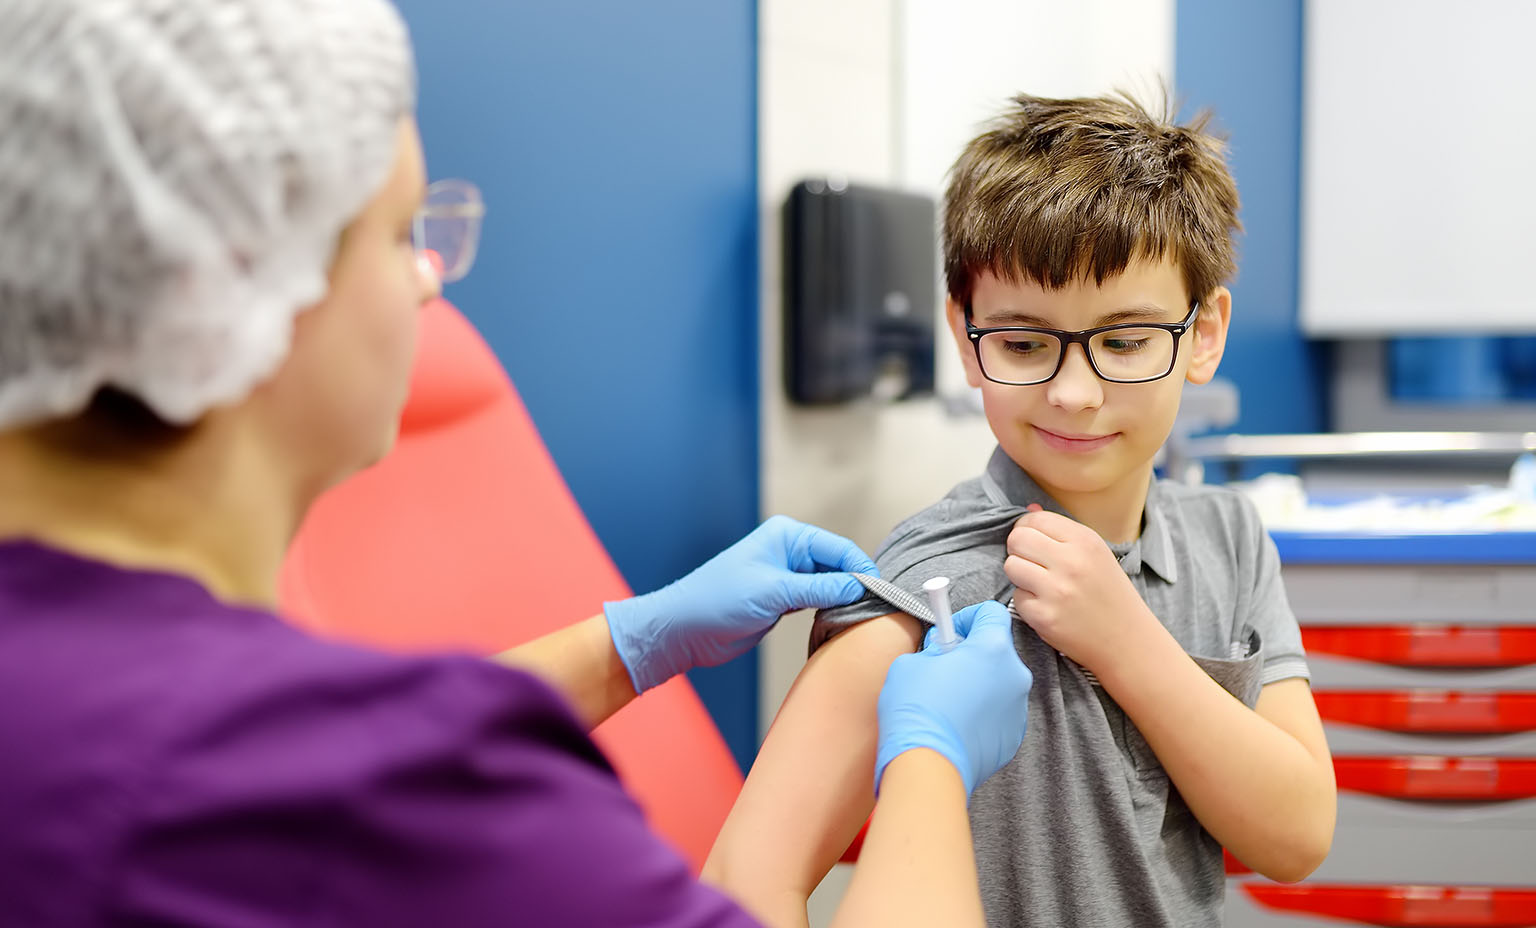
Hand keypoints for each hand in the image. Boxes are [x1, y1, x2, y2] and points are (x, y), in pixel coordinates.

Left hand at [605, 515, 876, 691]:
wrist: (686, 629)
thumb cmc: (719, 600)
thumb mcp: (774, 592)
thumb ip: (819, 589)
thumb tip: (859, 587)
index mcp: (787, 535)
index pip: (838, 548)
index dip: (861, 568)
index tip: (881, 591)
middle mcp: (790, 551)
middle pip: (838, 565)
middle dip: (856, 584)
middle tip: (877, 608)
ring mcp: (788, 576)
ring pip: (831, 584)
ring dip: (844, 599)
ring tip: (863, 616)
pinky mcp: (784, 599)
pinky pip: (818, 600)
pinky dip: (831, 609)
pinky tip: (842, 621)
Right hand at [875, 601, 1032, 795]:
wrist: (928, 767)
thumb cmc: (917, 711)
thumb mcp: (911, 662)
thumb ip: (934, 650)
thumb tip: (941, 656)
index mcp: (992, 649)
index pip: (991, 613)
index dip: (966, 618)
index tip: (948, 633)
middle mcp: (1014, 676)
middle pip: (996, 650)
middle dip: (970, 654)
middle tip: (941, 668)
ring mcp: (1017, 709)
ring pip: (998, 683)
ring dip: (977, 684)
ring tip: (946, 702)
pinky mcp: (1013, 737)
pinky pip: (998, 713)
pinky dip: (981, 713)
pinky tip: (955, 724)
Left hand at [1004, 506, 1159, 671]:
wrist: (1127, 640)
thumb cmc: (1109, 594)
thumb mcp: (1096, 554)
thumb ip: (1061, 531)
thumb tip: (1028, 510)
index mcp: (1085, 541)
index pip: (1034, 520)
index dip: (1027, 529)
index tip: (1036, 543)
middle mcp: (1071, 562)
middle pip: (1017, 539)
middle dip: (1019, 550)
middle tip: (1033, 563)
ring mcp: (1056, 590)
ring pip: (1010, 566)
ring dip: (1020, 575)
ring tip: (1040, 585)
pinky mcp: (1044, 616)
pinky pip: (1016, 597)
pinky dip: (1027, 602)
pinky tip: (1048, 607)